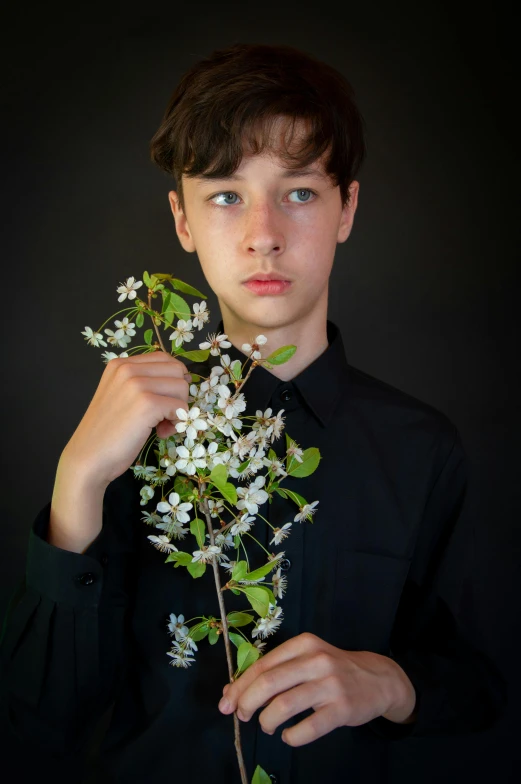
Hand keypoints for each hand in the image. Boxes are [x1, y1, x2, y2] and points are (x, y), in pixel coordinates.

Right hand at [62, 352, 191, 487]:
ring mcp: (136, 384)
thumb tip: (184, 380)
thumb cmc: (107, 433)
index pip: (165, 359)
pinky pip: (180, 407)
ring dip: (178, 409)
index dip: (172, 380)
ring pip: (182, 387)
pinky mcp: (146, 403)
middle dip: (177, 394)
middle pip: (177, 370)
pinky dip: (177, 422)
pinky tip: (159, 433)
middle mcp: (127, 368)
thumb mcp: (122, 396)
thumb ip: (145, 384)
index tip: (164, 401)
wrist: (88, 458)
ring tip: (160, 426)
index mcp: (120, 364)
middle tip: (163, 416)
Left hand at [218, 632, 415, 746]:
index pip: (263, 666)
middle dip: (247, 703)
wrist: (378, 679)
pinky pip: (307, 728)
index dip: (240, 686)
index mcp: (304, 644)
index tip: (227, 703)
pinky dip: (291, 737)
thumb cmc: (333, 669)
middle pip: (269, 683)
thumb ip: (275, 671)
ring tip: (267, 726)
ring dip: (267, 721)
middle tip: (243, 716)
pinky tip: (289, 736)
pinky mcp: (342, 709)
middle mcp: (316, 660)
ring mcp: (331, 685)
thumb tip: (233, 693)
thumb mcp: (307, 659)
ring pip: (284, 706)